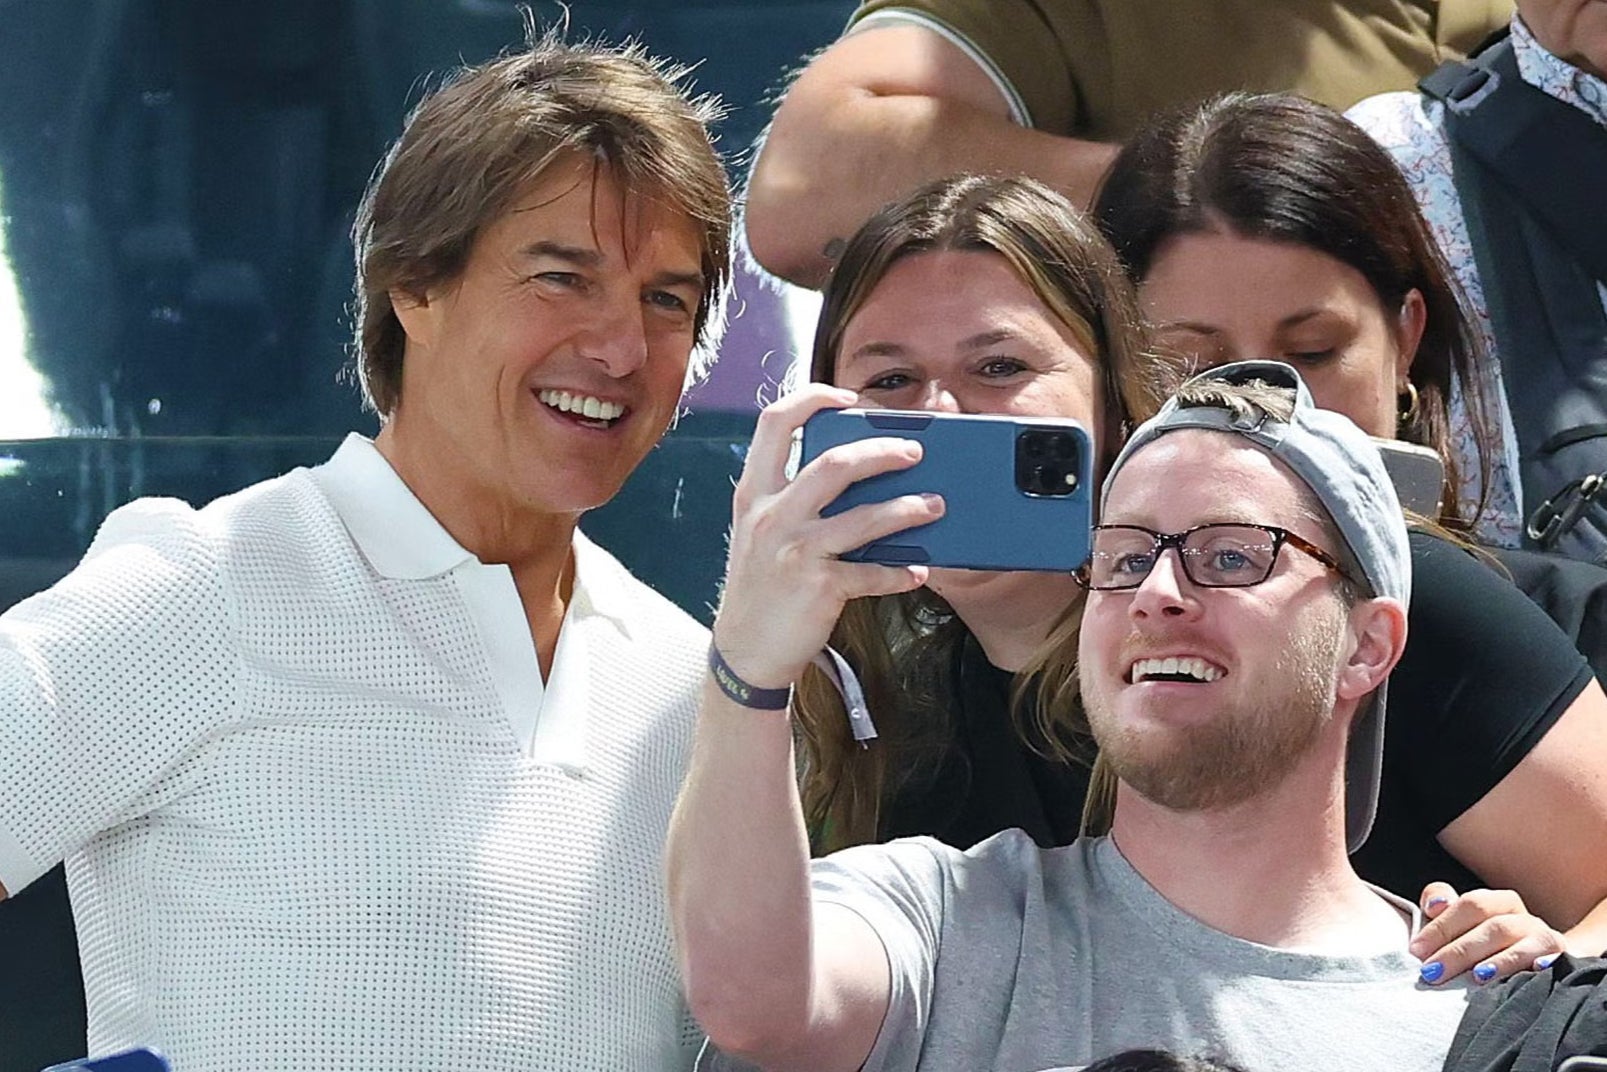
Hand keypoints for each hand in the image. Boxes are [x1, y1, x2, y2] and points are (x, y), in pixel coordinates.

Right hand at [712, 384, 943, 689]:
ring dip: (907, 509)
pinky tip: (917, 571)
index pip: (774, 422)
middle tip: (913, 452)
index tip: (847, 397)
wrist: (745, 650)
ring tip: (935, 506)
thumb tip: (853, 473)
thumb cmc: (761, 586)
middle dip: (882, 451)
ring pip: (863, 517)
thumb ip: (792, 497)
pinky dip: (900, 572)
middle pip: (834, 464)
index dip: (812, 399)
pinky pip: (872, 572)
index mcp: (754, 492)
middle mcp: (771, 515)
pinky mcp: (818, 586)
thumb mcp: (761, 531)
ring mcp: (794, 551)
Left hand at [1410, 882, 1565, 984]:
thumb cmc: (1487, 947)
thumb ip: (1441, 907)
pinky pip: (1548, 957)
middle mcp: (1519, 915)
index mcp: (1496, 902)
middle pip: (1490, 925)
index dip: (1441, 925)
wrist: (1540, 966)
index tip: (1416, 950)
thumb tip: (1434, 905)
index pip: (1468, 905)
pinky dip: (1535, 963)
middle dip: (1459, 949)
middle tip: (1432, 972)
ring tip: (1476, 977)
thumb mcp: (1462, 927)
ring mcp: (1541, 935)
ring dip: (1496, 959)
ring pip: (1516, 940)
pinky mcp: (1560, 957)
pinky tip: (1524, 974)